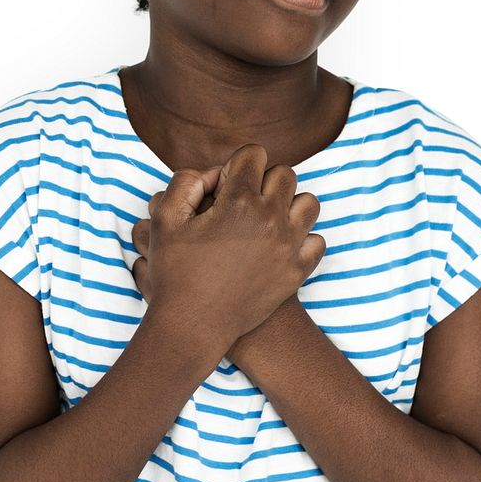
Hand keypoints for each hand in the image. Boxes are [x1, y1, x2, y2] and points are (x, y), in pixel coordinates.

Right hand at [131, 149, 323, 352]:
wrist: (193, 327)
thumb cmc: (176, 274)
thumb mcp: (164, 221)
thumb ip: (185, 183)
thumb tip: (212, 174)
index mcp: (239, 201)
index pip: (254, 154)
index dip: (234, 166)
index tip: (222, 189)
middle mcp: (270, 219)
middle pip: (284, 173)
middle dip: (262, 180)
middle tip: (240, 204)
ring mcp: (289, 246)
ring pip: (308, 202)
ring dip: (288, 204)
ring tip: (264, 220)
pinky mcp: (297, 272)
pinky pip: (316, 240)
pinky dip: (302, 238)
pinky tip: (278, 246)